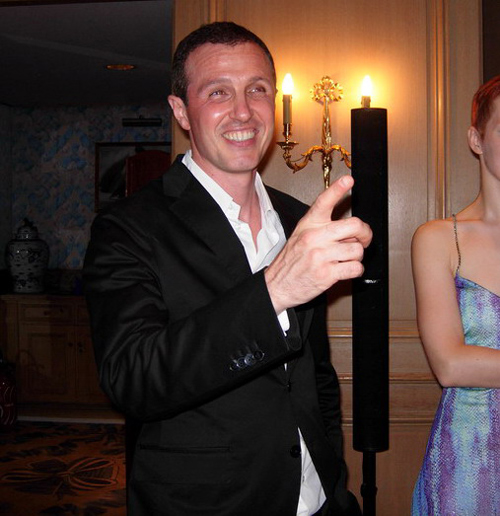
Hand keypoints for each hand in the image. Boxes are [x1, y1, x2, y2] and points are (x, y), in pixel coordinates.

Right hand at [265, 175, 371, 312]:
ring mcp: (321, 255)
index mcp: (308, 225)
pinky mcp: (326, 274)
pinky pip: (355, 268)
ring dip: (357, 256)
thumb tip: (351, 231)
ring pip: (357, 250)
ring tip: (345, 259)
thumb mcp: (300, 236)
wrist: (277, 285)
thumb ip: (323, 229)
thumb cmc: (291, 261)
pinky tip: (345, 270)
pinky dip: (355, 270)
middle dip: (365, 234)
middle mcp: (315, 237)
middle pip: (355, 225)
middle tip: (363, 239)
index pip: (324, 202)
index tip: (348, 180)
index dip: (338, 189)